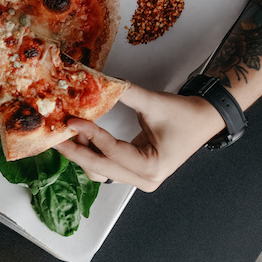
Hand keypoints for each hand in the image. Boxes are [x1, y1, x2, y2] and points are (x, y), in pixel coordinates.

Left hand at [54, 84, 227, 191]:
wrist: (205, 118)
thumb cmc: (185, 113)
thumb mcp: (154, 103)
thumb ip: (124, 94)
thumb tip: (96, 83)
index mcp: (151, 167)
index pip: (111, 151)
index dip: (89, 134)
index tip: (71, 121)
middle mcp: (145, 179)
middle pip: (100, 168)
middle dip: (76, 151)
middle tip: (56, 136)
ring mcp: (139, 179)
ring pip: (99, 171)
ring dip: (83, 153)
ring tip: (72, 131)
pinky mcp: (134, 173)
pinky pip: (106, 167)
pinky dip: (93, 153)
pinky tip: (81, 137)